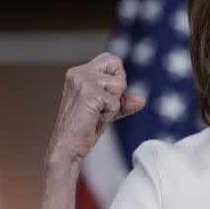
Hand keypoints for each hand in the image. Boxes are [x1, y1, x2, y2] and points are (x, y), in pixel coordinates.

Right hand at [35, 53, 144, 208]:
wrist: (68, 149)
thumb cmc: (83, 129)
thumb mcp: (106, 110)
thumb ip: (123, 101)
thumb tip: (142, 99)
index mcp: (78, 73)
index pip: (112, 60)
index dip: (117, 78)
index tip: (104, 98)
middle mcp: (78, 73)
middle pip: (117, 64)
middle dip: (118, 87)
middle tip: (101, 106)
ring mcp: (82, 81)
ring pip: (119, 84)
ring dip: (113, 104)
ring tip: (96, 114)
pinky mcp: (89, 94)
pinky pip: (116, 101)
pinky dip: (110, 113)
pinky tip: (94, 118)